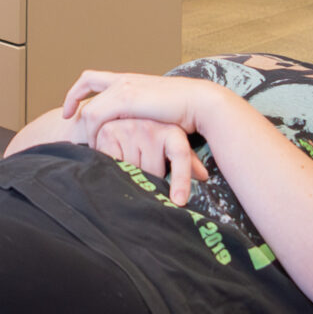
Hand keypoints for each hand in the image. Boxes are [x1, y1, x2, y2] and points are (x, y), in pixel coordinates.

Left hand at [61, 70, 223, 140]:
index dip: (79, 92)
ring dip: (86, 130)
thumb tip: (135, 129)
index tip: (72, 110)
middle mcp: (124, 80)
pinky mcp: (125, 99)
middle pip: (86, 83)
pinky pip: (96, 116)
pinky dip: (92, 133)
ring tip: (91, 146)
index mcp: (130, 80)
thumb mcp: (157, 110)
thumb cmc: (185, 112)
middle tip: (67, 118)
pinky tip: (98, 146)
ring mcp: (124, 87)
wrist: (200, 103)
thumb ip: (141, 115)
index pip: (94, 78)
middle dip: (72, 100)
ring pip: (90, 109)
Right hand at [88, 117, 207, 206]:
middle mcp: (151, 127)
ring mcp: (129, 128)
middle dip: (148, 178)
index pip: (181, 155)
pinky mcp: (109, 133)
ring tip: (126, 165)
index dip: (181, 179)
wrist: (121, 112)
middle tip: (143, 172)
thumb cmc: (151, 136)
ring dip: (129, 174)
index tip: (179, 201)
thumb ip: (187, 162)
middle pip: (153, 171)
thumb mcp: (171, 146)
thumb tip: (203, 176)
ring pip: (132, 169)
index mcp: (172, 132)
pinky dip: (112, 168)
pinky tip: (113, 163)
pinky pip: (113, 162)